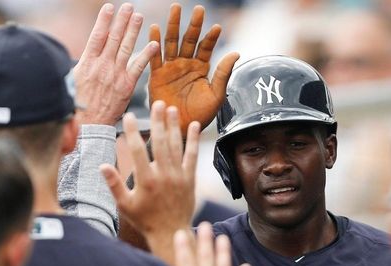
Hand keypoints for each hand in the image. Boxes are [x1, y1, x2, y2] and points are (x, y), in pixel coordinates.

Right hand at [73, 3, 158, 124]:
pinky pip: (138, 67)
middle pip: (113, 37)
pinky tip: (153, 44)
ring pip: (126, 48)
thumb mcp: (72, 81)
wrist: (87, 125)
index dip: (104, 20)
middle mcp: (102, 66)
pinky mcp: (126, 86)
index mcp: (87, 63)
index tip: (110, 7)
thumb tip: (86, 54)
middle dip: (121, 20)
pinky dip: (146, 55)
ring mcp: (115, 75)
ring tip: (139, 16)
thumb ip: (82, 65)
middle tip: (129, 7)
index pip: (97, 36)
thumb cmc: (77, 106)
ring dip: (133, 31)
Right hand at [100, 101, 197, 264]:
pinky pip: (192, 156)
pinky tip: (194, 125)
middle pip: (160, 143)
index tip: (129, 116)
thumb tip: (102, 165)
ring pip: (176, 146)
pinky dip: (193, 140)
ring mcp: (178, 176)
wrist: (171, 232)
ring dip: (174, 126)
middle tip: (157, 103)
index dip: (132, 132)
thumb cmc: (145, 220)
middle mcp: (163, 175)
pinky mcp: (190, 179)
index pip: (137, 150)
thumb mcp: (125, 205)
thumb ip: (114, 184)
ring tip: (172, 109)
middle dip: (158, 121)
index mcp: (145, 181)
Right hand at [149, 3, 239, 133]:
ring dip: (173, 26)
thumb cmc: (200, 115)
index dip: (211, 37)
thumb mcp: (216, 95)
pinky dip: (153, 43)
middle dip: (193, 24)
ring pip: (172, 43)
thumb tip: (236, 52)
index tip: (216, 27)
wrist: (181, 129)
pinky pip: (155, 57)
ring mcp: (171, 68)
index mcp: (200, 68)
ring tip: (175, 9)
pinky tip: (154, 28)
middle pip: (189, 39)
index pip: (206, 48)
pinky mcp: (157, 76)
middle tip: (198, 9)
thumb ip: (223, 73)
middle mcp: (185, 64)